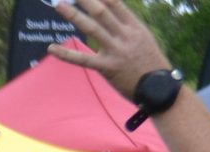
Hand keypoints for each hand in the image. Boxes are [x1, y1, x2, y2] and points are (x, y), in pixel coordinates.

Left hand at [48, 0, 171, 101]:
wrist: (158, 86)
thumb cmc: (150, 62)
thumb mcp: (143, 38)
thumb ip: (127, 27)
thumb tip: (113, 14)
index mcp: (134, 26)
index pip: (115, 3)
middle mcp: (125, 35)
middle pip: (102, 12)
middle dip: (86, 0)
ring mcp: (116, 51)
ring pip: (92, 28)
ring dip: (74, 15)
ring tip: (59, 5)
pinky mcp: (107, 68)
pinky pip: (82, 59)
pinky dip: (65, 54)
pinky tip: (51, 48)